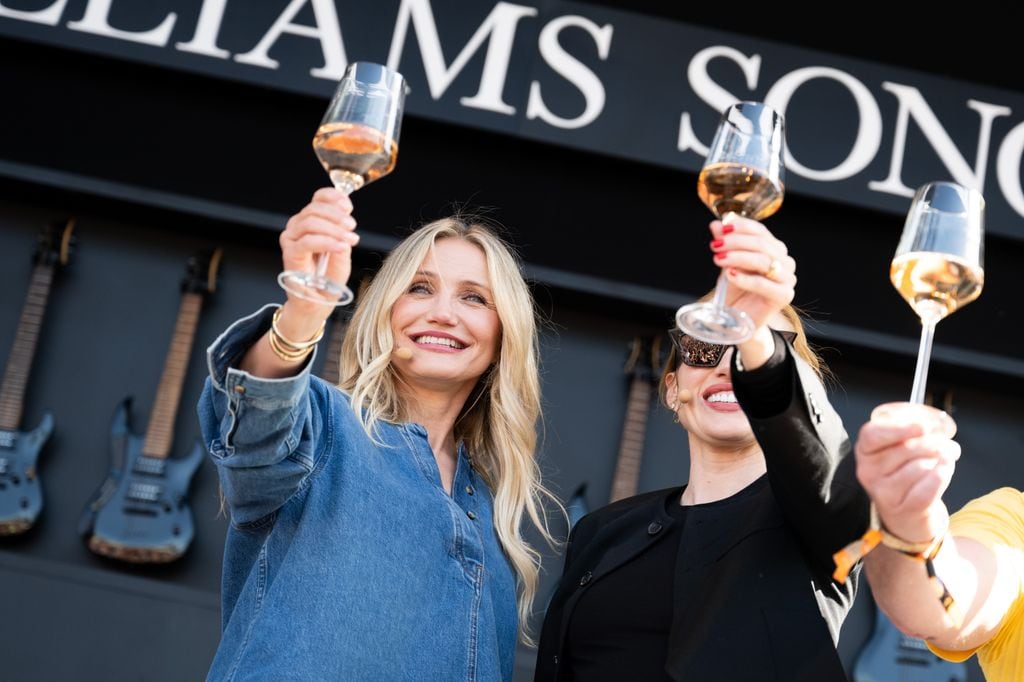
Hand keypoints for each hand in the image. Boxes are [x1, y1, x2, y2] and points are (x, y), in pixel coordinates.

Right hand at [280, 187, 359, 307]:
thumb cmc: (329, 277)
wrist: (319, 301)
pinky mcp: (289, 254)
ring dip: (333, 229)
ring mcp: (292, 239)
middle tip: (352, 227)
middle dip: (337, 216)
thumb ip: (343, 233)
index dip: (333, 197)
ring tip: (349, 239)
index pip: (318, 198)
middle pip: (314, 208)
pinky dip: (326, 242)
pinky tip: (340, 247)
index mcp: (312, 221)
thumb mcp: (343, 251)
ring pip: (310, 222)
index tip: (348, 206)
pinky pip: (307, 242)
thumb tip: (346, 220)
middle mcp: (298, 227)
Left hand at [709, 216, 795, 332]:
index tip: (721, 229)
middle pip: (762, 244)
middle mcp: (784, 261)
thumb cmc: (736, 290)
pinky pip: (764, 284)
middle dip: (736, 242)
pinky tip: (730, 274)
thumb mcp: (728, 262)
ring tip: (719, 259)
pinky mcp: (784, 296)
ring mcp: (787, 278)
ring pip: (763, 261)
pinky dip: (745, 278)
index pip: (760, 231)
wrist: (737, 319)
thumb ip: (725, 243)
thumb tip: (715, 224)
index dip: (741, 227)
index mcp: (774, 249)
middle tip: (715, 246)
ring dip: (738, 257)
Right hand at [855, 404, 959, 542]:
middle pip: (906, 448)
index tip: (921, 427)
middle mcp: (868, 472)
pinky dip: (943, 475)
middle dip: (935, 443)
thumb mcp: (897, 450)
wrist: (907, 517)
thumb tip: (928, 424)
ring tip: (944, 462)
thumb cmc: (905, 474)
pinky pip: (932, 483)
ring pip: (922, 465)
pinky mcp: (904, 508)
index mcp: (865, 452)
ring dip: (942, 460)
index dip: (898, 428)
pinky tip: (943, 473)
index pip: (872, 435)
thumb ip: (908, 432)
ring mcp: (884, 492)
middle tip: (947, 445)